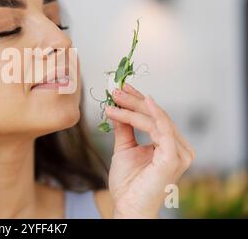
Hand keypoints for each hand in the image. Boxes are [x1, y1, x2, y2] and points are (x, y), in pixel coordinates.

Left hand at [105, 83, 194, 218]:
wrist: (128, 206)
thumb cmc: (128, 183)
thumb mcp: (124, 148)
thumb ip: (125, 128)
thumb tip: (117, 107)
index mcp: (170, 146)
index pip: (155, 117)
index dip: (138, 101)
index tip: (122, 89)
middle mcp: (179, 148)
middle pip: (156, 116)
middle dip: (134, 100)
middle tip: (116, 90)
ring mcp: (178, 153)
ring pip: (156, 120)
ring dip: (135, 106)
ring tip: (116, 98)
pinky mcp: (172, 158)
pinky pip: (162, 130)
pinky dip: (151, 115)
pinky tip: (142, 103)